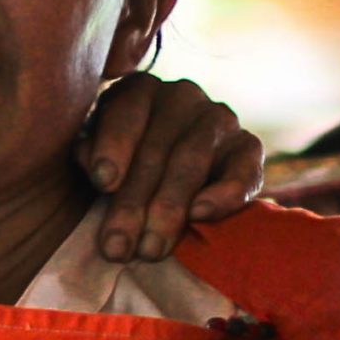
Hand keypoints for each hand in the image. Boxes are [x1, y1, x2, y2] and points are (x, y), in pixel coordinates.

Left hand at [79, 72, 264, 261]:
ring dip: (169, 208)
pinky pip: (242, 169)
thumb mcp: (100, 158)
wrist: (175, 176)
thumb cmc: (125, 166)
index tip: (103, 185)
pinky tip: (200, 215)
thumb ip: (91, 158)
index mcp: (139, 90)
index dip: (113, 147)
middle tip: (117, 247)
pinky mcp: (248, 146)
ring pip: (192, 161)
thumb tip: (98, 173)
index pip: (126, 111)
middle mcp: (181, 95)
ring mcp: (218, 118)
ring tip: (150, 249)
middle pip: (156, 149)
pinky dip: (223, 193)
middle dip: (133, 202)